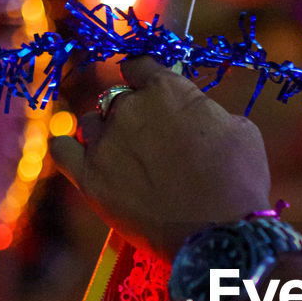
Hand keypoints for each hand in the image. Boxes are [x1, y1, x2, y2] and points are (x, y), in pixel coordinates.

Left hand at [49, 56, 272, 257]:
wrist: (219, 234)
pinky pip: (61, 150)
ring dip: (104, 133)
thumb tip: (197, 113)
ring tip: (122, 156)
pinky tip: (82, 157)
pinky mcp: (89, 179)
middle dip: (132, 114)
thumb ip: (207, 111)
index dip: (144, 77)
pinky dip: (69, 149)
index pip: (139, 66)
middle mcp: (129, 108)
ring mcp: (105, 143)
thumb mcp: (240, 130)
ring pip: (90, 123)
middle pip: (116, 97)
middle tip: (150, 140)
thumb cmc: (239, 182)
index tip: (148, 88)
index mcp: (166, 89)